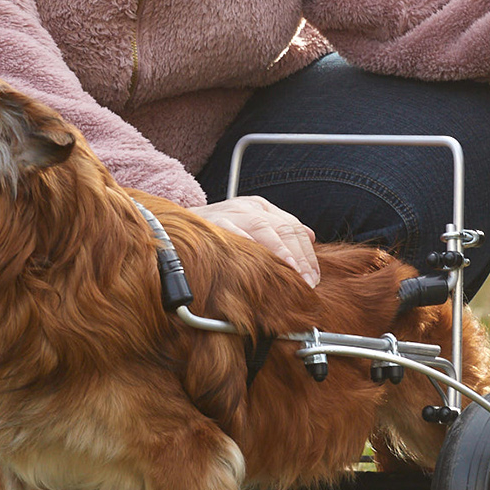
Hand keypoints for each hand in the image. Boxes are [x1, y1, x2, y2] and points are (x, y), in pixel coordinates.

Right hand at [198, 195, 319, 286]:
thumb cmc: (218, 232)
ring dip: (280, 252)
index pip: (294, 227)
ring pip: (263, 229)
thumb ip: (280, 233)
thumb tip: (313, 238)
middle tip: (306, 282)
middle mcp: (249, 207)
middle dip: (299, 257)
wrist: (176, 225)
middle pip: (284, 228)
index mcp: (262, 208)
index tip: (313, 278)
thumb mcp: (252, 226)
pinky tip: (257, 264)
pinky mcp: (212, 223)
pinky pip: (233, 234)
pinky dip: (248, 247)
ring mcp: (231, 213)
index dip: (307, 254)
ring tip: (291, 272)